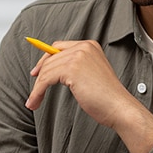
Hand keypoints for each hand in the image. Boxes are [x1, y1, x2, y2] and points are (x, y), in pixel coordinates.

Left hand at [26, 40, 152, 152]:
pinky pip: (46, 79)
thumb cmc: (107, 97)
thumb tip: (51, 70)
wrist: (119, 107)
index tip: (36, 73)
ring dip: (37, 88)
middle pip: (50, 58)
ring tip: (34, 103)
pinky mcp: (72, 69)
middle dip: (39, 76)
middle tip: (34, 93)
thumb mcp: (91, 75)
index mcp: (89, 45)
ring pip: (46, 70)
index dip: (45, 60)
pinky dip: (38, 91)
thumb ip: (76, 67)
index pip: (59, 47)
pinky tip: (35, 101)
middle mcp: (83, 47)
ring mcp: (78, 56)